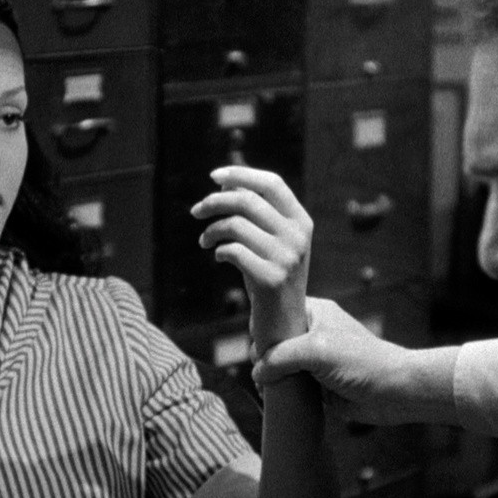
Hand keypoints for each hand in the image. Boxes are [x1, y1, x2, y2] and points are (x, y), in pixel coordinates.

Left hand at [191, 166, 311, 351]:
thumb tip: (226, 182)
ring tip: (204, 240)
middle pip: (248, 200)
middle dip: (215, 201)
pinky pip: (233, 251)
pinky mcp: (271, 279)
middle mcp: (298, 236)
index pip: (272, 183)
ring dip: (212, 230)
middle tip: (196, 211)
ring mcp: (287, 258)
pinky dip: (219, 250)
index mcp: (301, 221)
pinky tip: (218, 256)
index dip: (242, 174)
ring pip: (236, 225)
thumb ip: (255, 212)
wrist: (284, 323)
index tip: (214, 176)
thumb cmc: (269, 274)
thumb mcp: (270, 240)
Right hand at [252, 297, 455, 425]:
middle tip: (262, 372)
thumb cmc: (361, 362)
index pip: (275, 312)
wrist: (394, 392)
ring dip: (269, 376)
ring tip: (265, 388)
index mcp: (314, 311)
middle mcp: (312, 332)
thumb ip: (280, 357)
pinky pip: (288, 383)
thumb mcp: (316, 350)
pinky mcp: (316, 382)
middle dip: (262, 357)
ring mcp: (314, 358)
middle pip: (273, 341)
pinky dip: (279, 390)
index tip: (257, 347)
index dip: (262, 328)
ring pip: (278, 364)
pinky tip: (273, 397)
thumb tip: (257, 373)